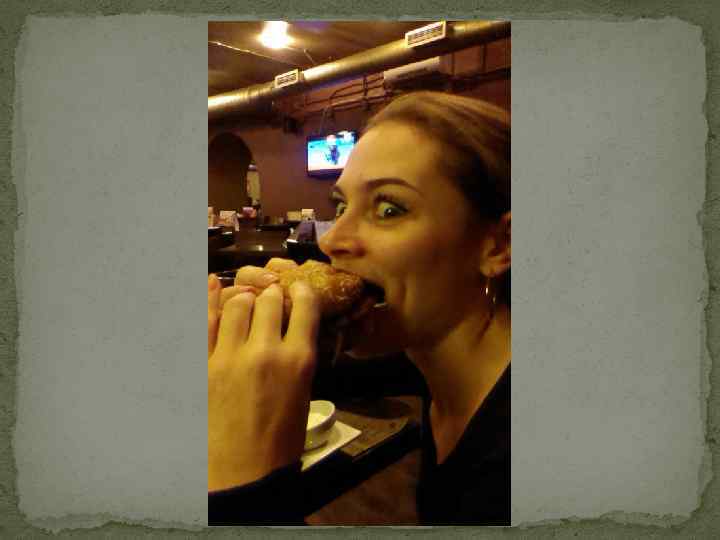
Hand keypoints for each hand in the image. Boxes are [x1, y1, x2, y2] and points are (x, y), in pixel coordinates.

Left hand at [207, 273, 320, 490]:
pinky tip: (213, 286)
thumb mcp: (302, 392)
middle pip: (269, 302)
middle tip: (271, 295)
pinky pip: (204, 323)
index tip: (298, 288)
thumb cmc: (280, 438)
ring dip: (245, 298)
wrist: (245, 472)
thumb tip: (287, 326)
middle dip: (272, 294)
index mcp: (298, 361)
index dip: (301, 292)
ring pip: (237, 305)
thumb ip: (296, 355)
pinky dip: (209, 300)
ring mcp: (230, 358)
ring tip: (246, 299)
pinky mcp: (203, 368)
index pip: (304, 308)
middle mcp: (266, 352)